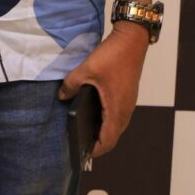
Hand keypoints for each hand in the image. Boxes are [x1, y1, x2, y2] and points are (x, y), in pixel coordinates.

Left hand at [57, 22, 148, 155]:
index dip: (95, 151)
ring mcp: (129, 102)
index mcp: (116, 109)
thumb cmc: (113, 56)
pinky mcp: (128, 94)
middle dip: (98, 143)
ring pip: (117, 126)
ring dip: (104, 131)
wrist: (132, 40)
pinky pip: (119, 115)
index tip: (82, 154)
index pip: (108, 141)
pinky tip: (96, 112)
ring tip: (86, 129)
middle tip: (81, 143)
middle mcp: (125, 110)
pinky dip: (108, 120)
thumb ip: (72, 84)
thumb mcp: (87, 68)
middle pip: (113, 136)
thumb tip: (61, 96)